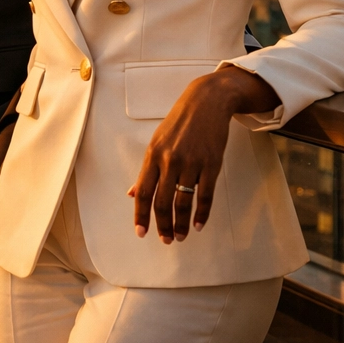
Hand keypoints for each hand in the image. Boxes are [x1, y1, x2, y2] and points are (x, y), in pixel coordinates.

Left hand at [128, 65, 279, 243]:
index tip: (141, 232)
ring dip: (180, 224)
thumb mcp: (156, 142)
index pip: (143, 192)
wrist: (206, 102)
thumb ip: (146, 170)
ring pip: (183, 202)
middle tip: (165, 240)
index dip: (141, 215)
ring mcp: (191, 163)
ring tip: (180, 237)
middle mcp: (170, 161)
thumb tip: (132, 193)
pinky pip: (205, 196)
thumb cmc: (179, 122)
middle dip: (162, 225)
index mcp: (152, 155)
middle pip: (163, 202)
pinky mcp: (211, 165)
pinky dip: (201, 213)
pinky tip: (198, 225)